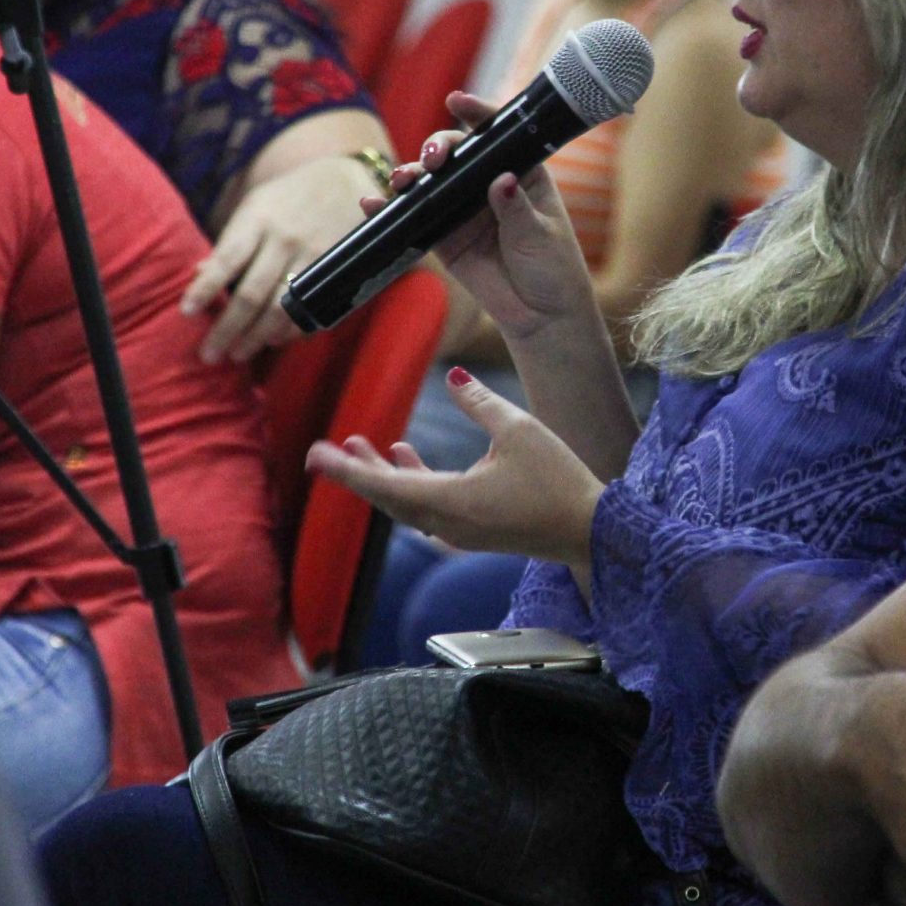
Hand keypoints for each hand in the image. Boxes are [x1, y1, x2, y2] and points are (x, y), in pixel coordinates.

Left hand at [180, 153, 379, 362]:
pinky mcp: (334, 271)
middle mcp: (285, 239)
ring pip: (280, 308)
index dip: (205, 289)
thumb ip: (230, 242)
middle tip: (209, 355)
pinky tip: (273, 341)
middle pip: (251, 294)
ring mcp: (312, 257)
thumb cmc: (288, 198)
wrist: (347, 181)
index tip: (185, 313)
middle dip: (227, 329)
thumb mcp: (255, 206)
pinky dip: (290, 331)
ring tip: (237, 354)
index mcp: (259, 218)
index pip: (227, 259)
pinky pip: (309, 310)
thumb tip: (198, 275)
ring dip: (256, 337)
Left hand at [304, 366, 602, 568]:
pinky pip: (426, 506)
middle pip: (388, 497)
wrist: (590, 530)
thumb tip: (454, 375)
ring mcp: (459, 530)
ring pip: (405, 502)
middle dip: (356, 471)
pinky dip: (409, 481)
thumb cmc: (559, 481)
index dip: (346, 469)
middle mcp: (448, 523)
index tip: (315, 456)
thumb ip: (481, 402)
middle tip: (321, 452)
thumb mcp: (520, 429)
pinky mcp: (473, 529)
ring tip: (359, 443)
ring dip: (381, 474)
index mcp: (452, 502)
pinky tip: (405, 454)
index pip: (384, 485)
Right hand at [388, 92, 595, 341]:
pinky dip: (390, 210)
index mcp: (521, 171)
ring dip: (411, 174)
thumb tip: (502, 180)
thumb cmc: (552, 268)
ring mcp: (462, 208)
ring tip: (402, 181)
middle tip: (433, 161)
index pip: (497, 133)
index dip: (476, 112)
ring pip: (430, 180)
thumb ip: (517, 210)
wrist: (540, 315)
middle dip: (438, 147)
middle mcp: (487, 182)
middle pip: (456, 151)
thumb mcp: (540, 235)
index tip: (457, 100)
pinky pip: (413, 217)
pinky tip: (372, 203)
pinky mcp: (442, 236)